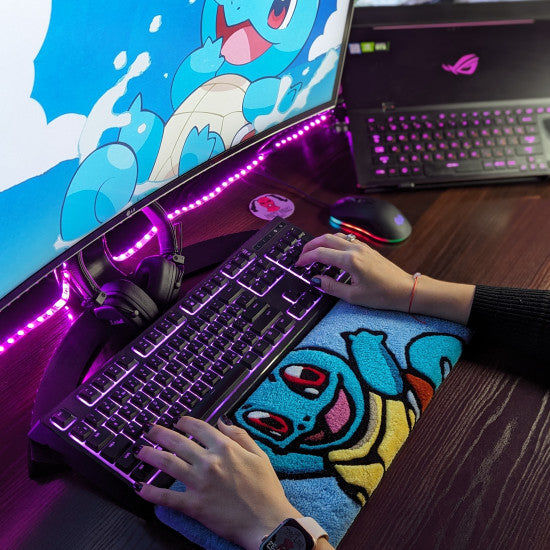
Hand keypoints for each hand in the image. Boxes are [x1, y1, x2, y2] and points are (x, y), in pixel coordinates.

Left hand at [135, 417, 301, 549]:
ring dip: (150, 456)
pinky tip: (140, 487)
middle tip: (149, 430)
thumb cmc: (267, 489)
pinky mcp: (194, 505)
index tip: (177, 421)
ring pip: (168, 464)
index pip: (198, 428)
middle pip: (178, 442)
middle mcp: (209, 461)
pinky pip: (167, 497)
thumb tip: (221, 421)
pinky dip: (151, 492)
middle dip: (160, 434)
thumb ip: (239, 435)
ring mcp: (200, 483)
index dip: (184, 422)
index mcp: (225, 447)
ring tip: (140, 451)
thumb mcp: (259, 454)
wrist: (268, 521)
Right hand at [296, 232, 474, 323]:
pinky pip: (345, 239)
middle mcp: (355, 249)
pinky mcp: (367, 248)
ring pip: (336, 236)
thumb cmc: (383, 296)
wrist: (407, 290)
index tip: (298, 265)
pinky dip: (333, 242)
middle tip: (301, 256)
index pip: (320, 253)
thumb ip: (331, 287)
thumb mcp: (353, 297)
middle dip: (310, 246)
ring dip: (321, 242)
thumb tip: (316, 280)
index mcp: (350, 261)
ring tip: (313, 253)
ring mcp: (362, 246)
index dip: (306, 258)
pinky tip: (331, 252)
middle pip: (325, 238)